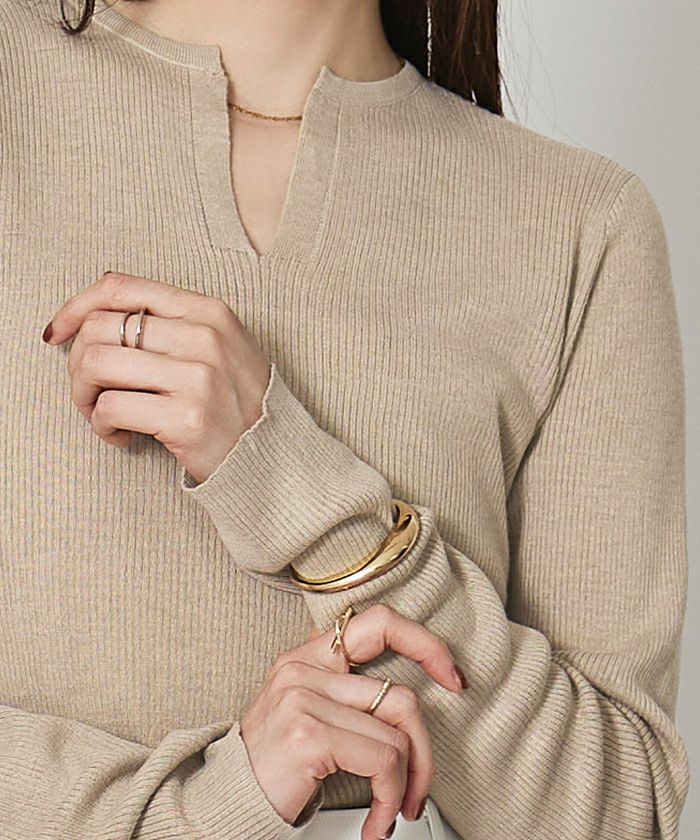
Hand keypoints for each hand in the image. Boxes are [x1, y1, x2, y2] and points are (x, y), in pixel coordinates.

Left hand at [41, 271, 270, 483]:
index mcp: (208, 312)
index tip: (57, 333)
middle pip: (99, 328)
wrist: (275, 458)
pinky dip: (102, 426)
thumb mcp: (219, 345)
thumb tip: (94, 313)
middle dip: (77, 363)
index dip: (75, 306)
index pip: (121, 287)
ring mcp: (198, 378)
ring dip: (84, 395)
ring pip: (96, 364)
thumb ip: (169, 322)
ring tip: (102, 413)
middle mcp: (204, 338)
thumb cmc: (237, 402)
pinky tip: (122, 435)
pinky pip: (110, 409)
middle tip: (89, 391)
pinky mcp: (187, 419)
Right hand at [241, 603, 466, 839]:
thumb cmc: (272, 767)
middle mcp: (304, 668)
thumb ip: (346, 696)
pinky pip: (383, 761)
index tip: (452, 676)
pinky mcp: (309, 731)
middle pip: (400, 696)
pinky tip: (376, 822)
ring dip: (405, 785)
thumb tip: (408, 712)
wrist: (224, 803)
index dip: (424, 643)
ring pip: (396, 734)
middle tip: (421, 786)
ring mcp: (304, 696)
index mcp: (308, 657)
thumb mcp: (307, 715)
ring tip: (391, 810)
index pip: (378, 623)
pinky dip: (389, 798)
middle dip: (424, 750)